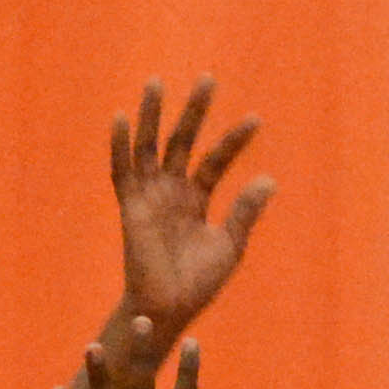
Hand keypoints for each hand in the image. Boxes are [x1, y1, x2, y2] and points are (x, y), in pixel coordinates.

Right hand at [110, 78, 274, 342]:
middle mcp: (172, 191)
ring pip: (149, 147)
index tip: (255, 119)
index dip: (234, 141)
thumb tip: (270, 179)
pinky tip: (119, 118)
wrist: (170, 309)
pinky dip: (118, 145)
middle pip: (183, 141)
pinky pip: (121, 172)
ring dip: (151, 116)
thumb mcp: (230, 245)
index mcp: (196, 198)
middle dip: (194, 111)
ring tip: (156, 83)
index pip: (216, 160)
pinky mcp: (130, 207)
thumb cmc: (198, 283)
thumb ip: (245, 211)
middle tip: (208, 79)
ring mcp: (150, 196)